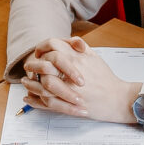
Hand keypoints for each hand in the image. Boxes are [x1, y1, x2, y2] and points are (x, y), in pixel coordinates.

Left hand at [19, 37, 139, 124]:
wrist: (117, 99)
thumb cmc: (107, 79)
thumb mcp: (95, 57)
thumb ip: (82, 47)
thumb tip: (71, 40)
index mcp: (77, 58)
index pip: (52, 45)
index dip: (42, 47)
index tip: (38, 52)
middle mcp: (71, 72)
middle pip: (44, 64)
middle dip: (33, 65)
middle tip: (28, 67)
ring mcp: (69, 89)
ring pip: (42, 84)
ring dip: (31, 83)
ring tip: (26, 82)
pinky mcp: (68, 104)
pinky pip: (46, 102)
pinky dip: (35, 100)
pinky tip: (29, 97)